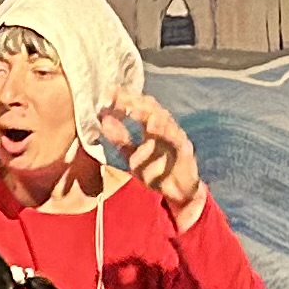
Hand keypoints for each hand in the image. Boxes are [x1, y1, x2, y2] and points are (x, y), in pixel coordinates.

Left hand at [102, 92, 205, 219]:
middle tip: (116, 97)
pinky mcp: (185, 150)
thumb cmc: (157, 172)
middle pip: (150, 108)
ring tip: (132, 107)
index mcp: (152, 127)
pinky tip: (152, 126)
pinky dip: (164, 131)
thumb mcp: (132, 156)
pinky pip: (175, 138)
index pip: (138, 107)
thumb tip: (103, 121)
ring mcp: (176, 137)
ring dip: (148, 112)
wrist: (178, 194)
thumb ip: (120, 139)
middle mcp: (165, 128)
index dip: (124, 99)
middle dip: (133, 101)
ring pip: (164, 119)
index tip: (107, 94)